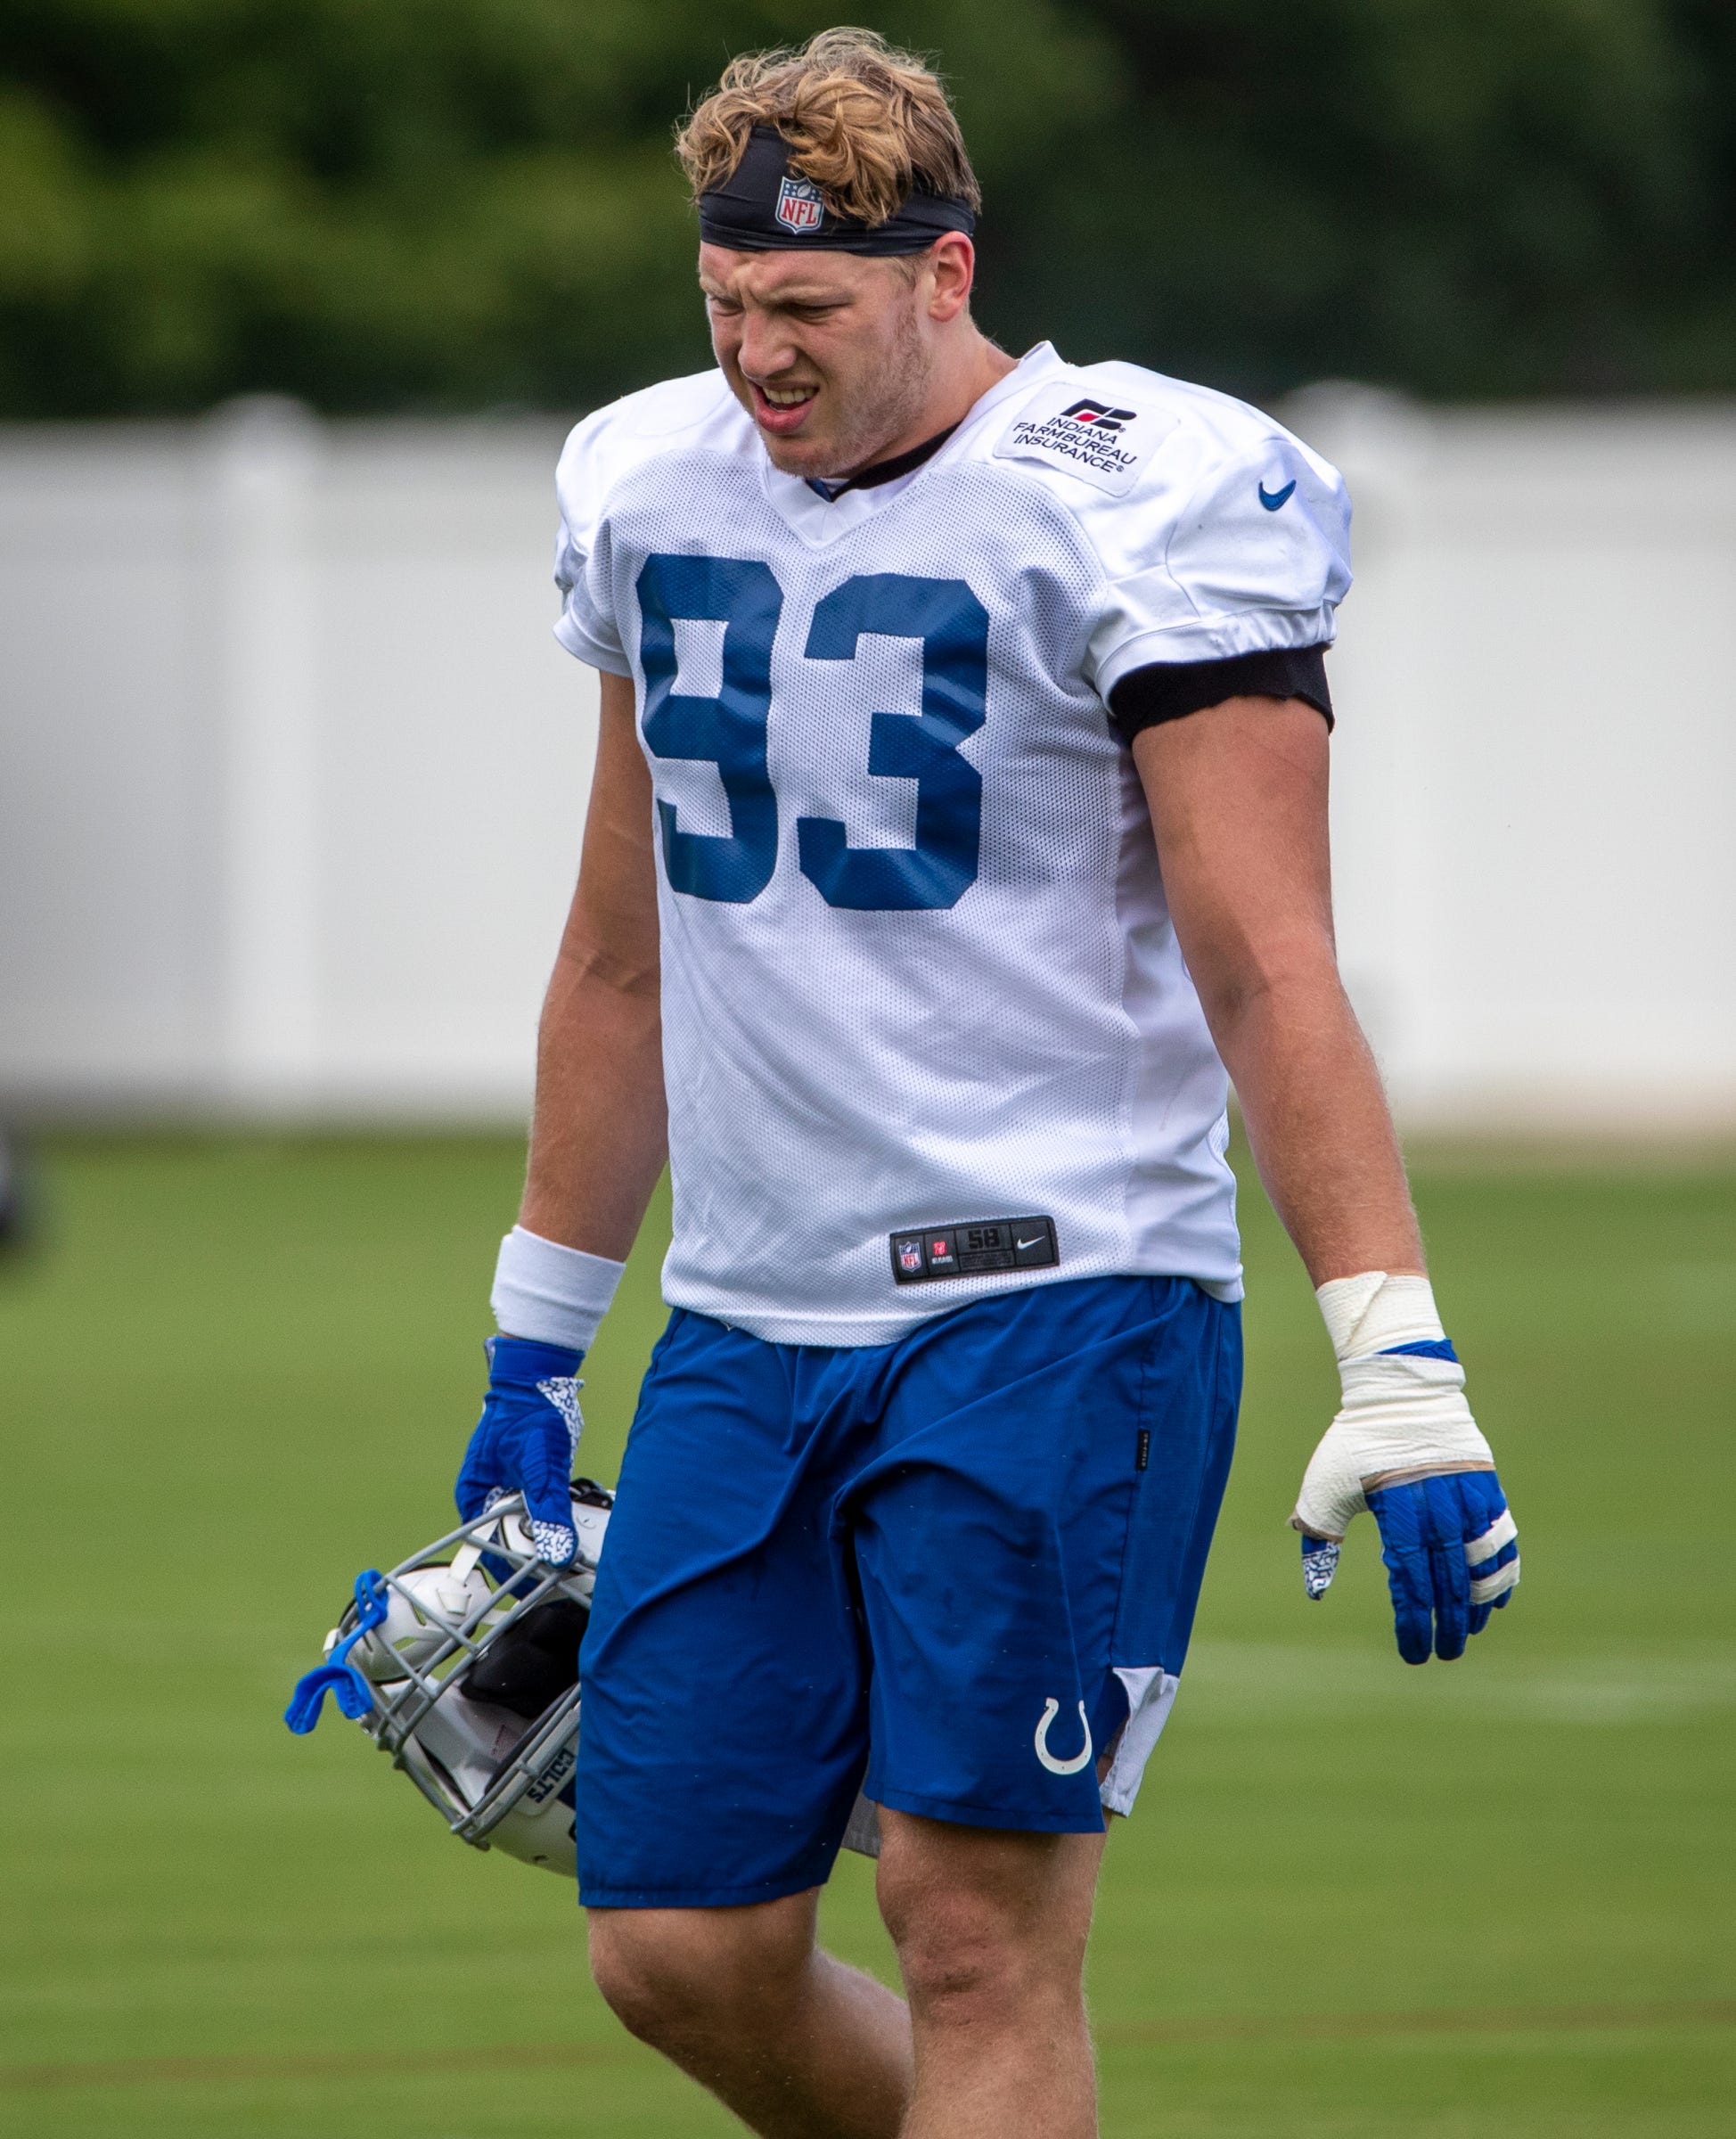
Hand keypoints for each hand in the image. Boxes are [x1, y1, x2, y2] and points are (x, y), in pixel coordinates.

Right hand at [455, 1335, 585, 1563]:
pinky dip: (557, 1518)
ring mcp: (508, 1488)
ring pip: (528, 1528)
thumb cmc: (529, 1414)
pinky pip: (542, 1509)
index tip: (545, 1588)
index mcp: (475, 1497)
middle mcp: (487, 1497)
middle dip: (538, 1558)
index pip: (489, 1551)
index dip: (516, 1574)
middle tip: (569, 1574)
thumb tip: (558, 1554)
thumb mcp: (541, 1468)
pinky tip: (576, 1522)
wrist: (539, 1376)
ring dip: (550, 1539)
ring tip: (576, 1553)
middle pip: (509, 1543)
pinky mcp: (529, 1480)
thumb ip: (549, 1511)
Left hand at [1292, 1347, 1518, 1662]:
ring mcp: (1468, 1496)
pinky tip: (1495, 1599)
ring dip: (1476, 1603)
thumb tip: (1315, 1589)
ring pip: (1482, 1563)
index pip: (1409, 1578)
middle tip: (1441, 1654)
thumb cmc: (1355, 1440)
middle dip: (1446, 1623)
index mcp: (1398, 1506)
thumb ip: (1320, 1535)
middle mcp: (1439, 1504)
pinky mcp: (1486, 1487)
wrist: (1400, 1389)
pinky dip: (1502, 1572)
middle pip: (1448, 1579)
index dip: (1412, 1619)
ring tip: (1467, 1632)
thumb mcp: (1326, 1482)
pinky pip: (1503, 1539)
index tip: (1413, 1652)